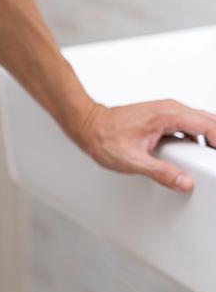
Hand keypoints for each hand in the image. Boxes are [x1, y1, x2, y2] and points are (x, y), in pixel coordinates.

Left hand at [75, 99, 215, 191]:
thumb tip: (184, 182)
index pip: (209, 125)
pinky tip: (194, 152)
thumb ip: (161, 172)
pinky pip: (187, 125)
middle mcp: (170, 109)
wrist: (88, 126)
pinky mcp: (162, 117)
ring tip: (209, 158)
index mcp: (168, 115)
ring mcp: (166, 111)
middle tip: (214, 162)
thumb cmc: (104, 138)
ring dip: (209, 137)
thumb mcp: (133, 161)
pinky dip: (196, 136)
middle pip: (209, 121)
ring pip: (199, 122)